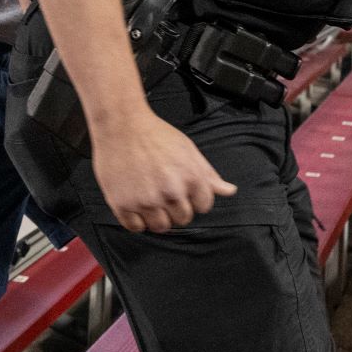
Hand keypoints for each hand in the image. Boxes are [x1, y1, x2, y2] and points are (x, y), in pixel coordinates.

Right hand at [91, 110, 235, 233]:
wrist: (121, 124)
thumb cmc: (156, 135)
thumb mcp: (188, 150)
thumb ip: (209, 175)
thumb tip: (230, 191)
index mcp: (191, 178)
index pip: (203, 207)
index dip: (194, 198)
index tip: (182, 190)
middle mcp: (170, 192)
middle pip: (183, 219)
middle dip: (176, 208)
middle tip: (164, 192)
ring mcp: (146, 200)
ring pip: (160, 227)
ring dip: (157, 217)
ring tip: (150, 199)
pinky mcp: (123, 204)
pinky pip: (135, 227)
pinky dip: (136, 220)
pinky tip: (136, 204)